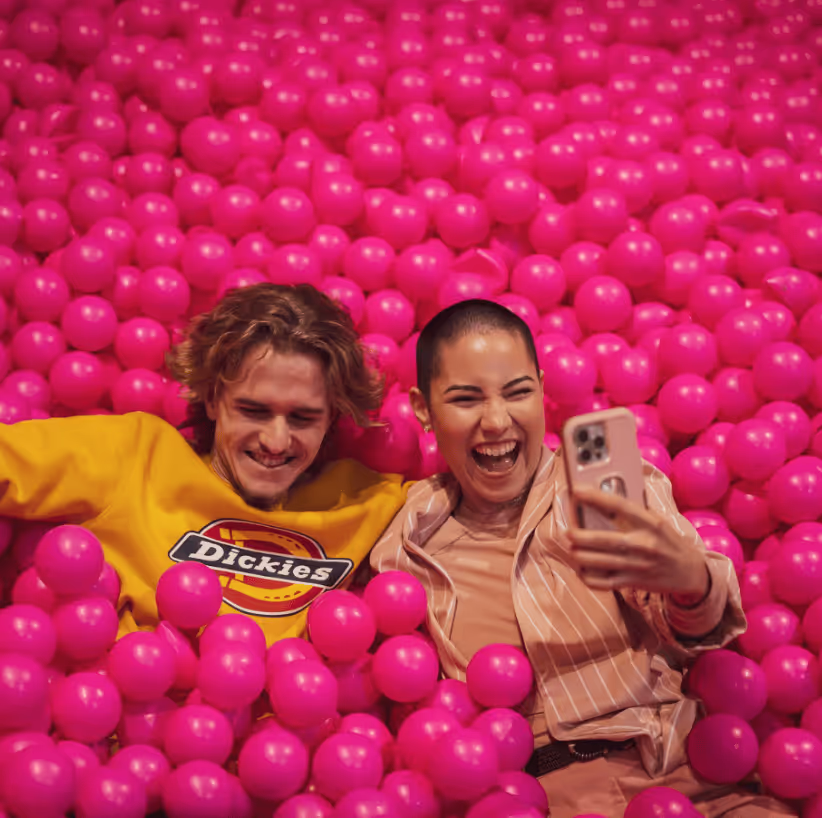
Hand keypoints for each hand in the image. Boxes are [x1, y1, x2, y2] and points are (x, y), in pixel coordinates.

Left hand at [566, 485, 710, 599]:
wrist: (691, 573)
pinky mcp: (634, 583)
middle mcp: (644, 544)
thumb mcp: (657, 521)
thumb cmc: (668, 541)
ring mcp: (638, 566)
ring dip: (579, 555)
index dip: (595, 497)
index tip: (576, 490)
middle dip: (580, 536)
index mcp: (650, 523)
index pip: (619, 506)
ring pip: (599, 562)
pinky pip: (603, 582)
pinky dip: (587, 576)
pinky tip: (581, 569)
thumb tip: (600, 498)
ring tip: (571, 548)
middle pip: (603, 539)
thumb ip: (633, 512)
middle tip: (567, 532)